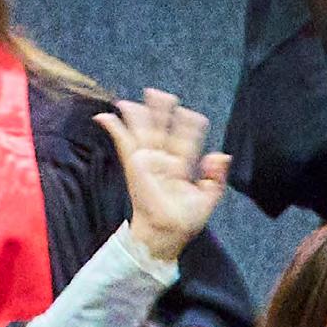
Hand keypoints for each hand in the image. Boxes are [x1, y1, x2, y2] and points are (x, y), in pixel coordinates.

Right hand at [96, 93, 229, 274]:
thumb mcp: (207, 199)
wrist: (167, 232)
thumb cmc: (185, 220)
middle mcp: (164, 158)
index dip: (190, 126)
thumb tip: (221, 155)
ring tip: (141, 96)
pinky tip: (104, 116)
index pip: (186, 139)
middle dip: (162, 110)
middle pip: (162, 127)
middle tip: (163, 94)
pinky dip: (112, 127)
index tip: (194, 116)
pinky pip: (121, 141)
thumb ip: (217, 178)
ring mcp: (147, 159)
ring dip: (141, 112)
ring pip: (143, 129)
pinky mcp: (133, 163)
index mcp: (182, 165)